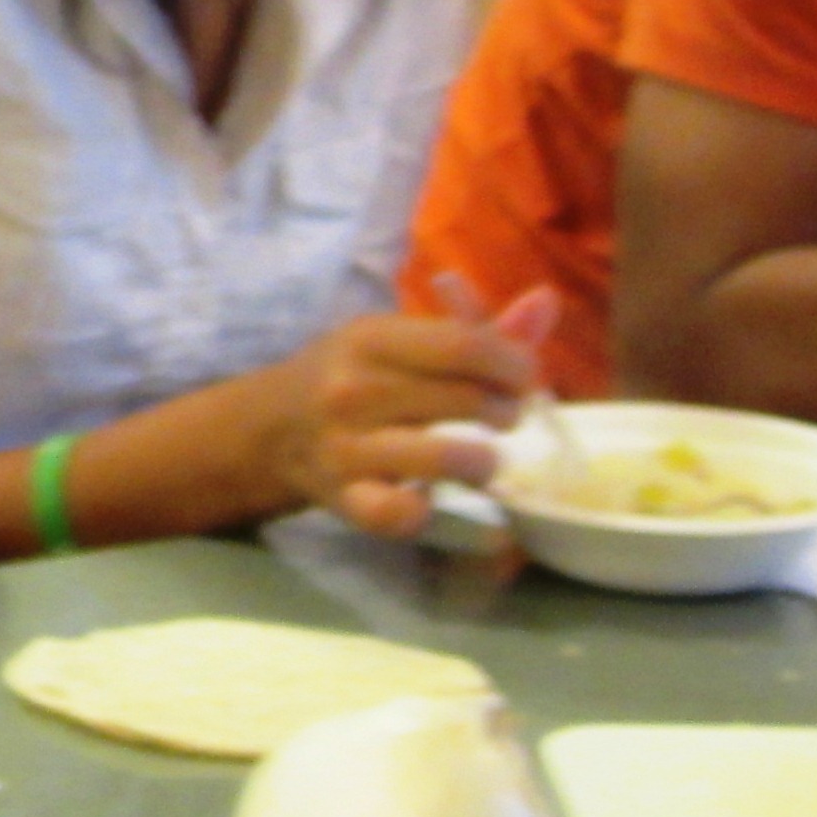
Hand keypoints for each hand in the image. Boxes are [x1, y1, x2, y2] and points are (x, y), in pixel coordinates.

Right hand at [263, 283, 554, 537]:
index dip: (513, 364)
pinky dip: (421, 512)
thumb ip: (474, 329)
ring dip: (482, 462)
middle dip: (507, 411)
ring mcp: (346, 446)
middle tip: (501, 415)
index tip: (519, 378)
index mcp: (370, 339)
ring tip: (479, 459)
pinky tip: (427, 498)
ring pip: (446, 459)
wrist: (269, 428)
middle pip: (469, 400)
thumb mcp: (397, 340)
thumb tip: (546, 302)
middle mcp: (354, 389)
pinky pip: (395, 514)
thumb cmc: (351, 376)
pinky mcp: (343, 497)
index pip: (466, 346)